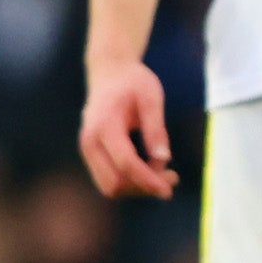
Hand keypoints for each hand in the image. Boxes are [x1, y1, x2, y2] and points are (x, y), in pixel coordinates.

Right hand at [79, 57, 173, 200]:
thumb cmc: (133, 82)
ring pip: (110, 186)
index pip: (125, 163)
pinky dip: (132, 180)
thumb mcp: (151, 98)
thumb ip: (156, 129)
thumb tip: (164, 159)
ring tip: (165, 172)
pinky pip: (110, 178)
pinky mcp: (93, 154)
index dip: (148, 180)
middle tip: (173, 177)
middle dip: (143, 187)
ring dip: (138, 186)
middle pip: (114, 183)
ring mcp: (88, 150)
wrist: (110, 72)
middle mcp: (89, 142)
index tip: (169, 189)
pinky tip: (152, 166)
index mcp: (104, 126)